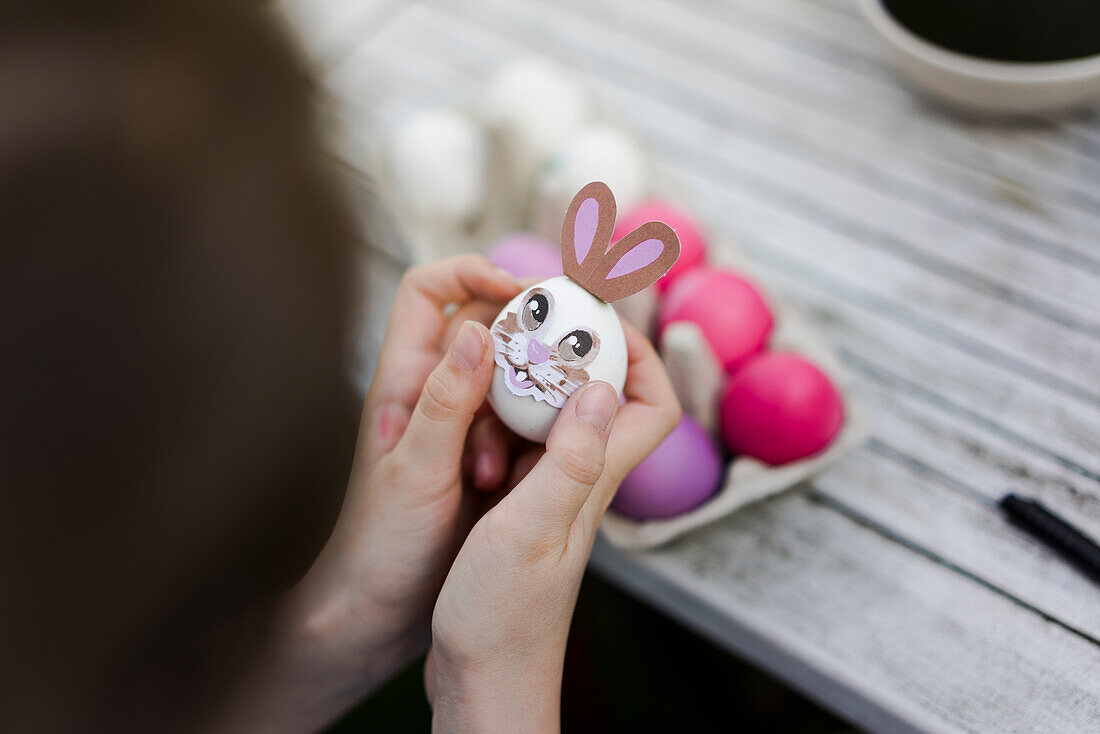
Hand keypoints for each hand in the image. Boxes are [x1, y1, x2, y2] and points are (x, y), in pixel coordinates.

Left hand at [206, 255, 521, 732]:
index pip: (429, 289)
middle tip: (556, 365)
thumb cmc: (378, 545)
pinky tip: (515, 479)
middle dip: (521, 342)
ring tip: (504, 463)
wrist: (374, 612)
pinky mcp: (482, 456)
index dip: (473, 272)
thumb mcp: (415, 472)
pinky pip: (522, 422)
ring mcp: (458, 423)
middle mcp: (432, 391)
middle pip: (486, 325)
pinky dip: (531, 437)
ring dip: (524, 405)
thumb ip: (446, 402)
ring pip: (512, 377)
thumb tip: (479, 330)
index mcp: (402, 380)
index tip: (522, 293)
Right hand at [426, 321, 680, 732]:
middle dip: (585, 348)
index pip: (653, 406)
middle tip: (542, 316)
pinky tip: (472, 409)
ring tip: (500, 350)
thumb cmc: (503, 619)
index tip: (599, 319)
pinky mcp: (520, 511)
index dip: (641, 355)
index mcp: (593, 481)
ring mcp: (551, 496)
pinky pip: (525, 442)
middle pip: (609, 398)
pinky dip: (506, 414)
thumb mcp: (530, 530)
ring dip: (539, 379)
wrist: (482, 681)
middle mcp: (581, 482)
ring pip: (562, 416)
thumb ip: (568, 460)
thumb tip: (599, 387)